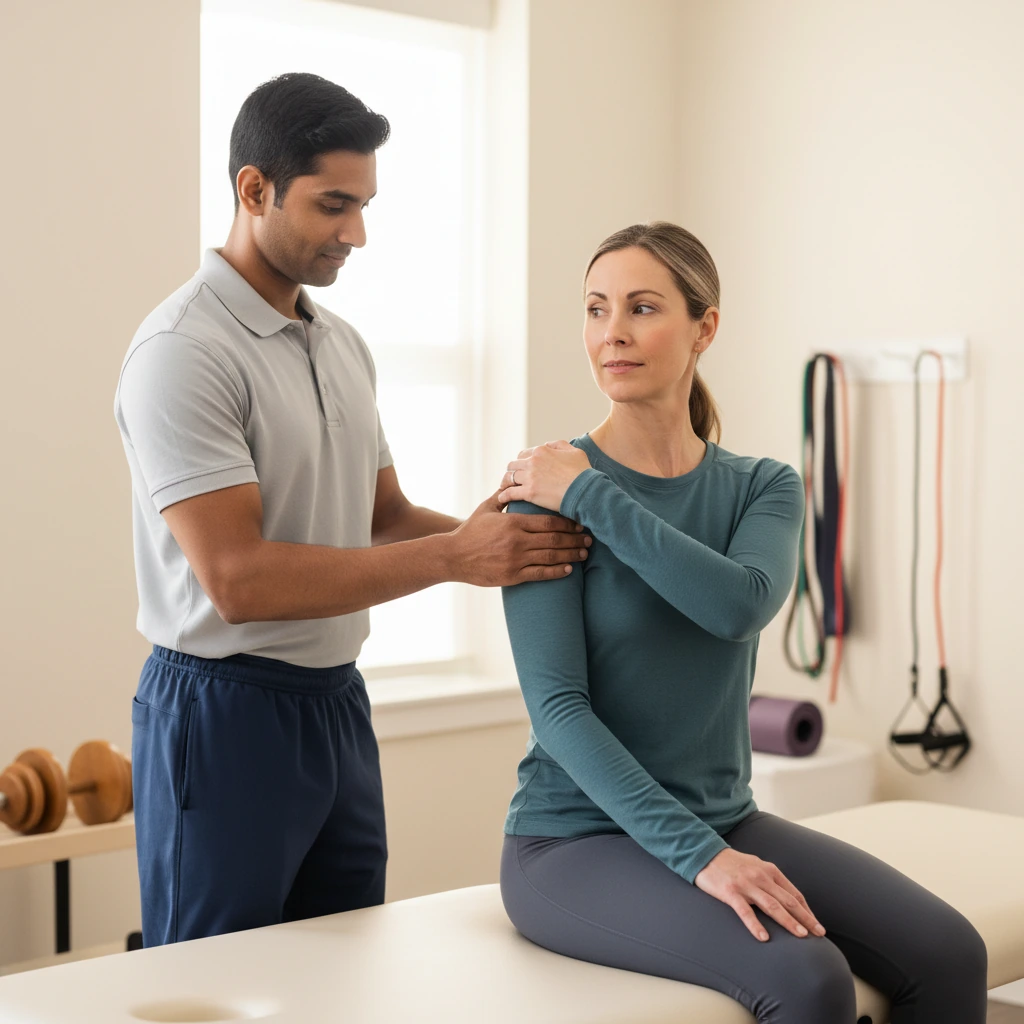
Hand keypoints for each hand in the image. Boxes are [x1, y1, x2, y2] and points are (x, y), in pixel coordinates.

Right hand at [447, 489, 590, 585]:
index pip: (548, 521)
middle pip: (554, 538)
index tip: (580, 522)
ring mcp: (516, 559)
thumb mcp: (486, 509)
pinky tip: (569, 569)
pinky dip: (557, 571)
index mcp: (513, 522)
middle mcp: (517, 541)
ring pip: (551, 556)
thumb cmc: (470, 531)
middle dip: (574, 538)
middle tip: (590, 538)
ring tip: (584, 553)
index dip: (568, 522)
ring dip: (571, 554)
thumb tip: (512, 478)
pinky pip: (540, 574)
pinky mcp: (513, 576)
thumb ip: (503, 495)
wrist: (453, 556)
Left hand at [499, 440, 592, 512]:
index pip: (524, 454)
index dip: (522, 462)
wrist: (585, 490)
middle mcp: (533, 462)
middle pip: (513, 465)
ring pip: (509, 477)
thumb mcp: (574, 451)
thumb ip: (559, 445)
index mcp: (542, 451)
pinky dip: (504, 495)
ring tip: (504, 487)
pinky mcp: (529, 492)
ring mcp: (530, 477)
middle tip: (510, 478)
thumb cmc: (583, 472)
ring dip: (505, 482)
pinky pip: (510, 492)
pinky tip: (502, 499)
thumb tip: (547, 445)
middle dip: (512, 471)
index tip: (521, 468)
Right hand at [695, 848, 826, 942]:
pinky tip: (763, 937)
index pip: (794, 893)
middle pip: (788, 900)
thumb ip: (770, 880)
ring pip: (772, 905)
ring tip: (800, 936)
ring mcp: (745, 884)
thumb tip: (787, 899)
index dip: (807, 910)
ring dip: (788, 921)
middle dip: (805, 918)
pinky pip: (745, 911)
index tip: (816, 925)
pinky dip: (755, 924)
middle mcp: (760, 876)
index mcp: (769, 870)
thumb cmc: (732, 863)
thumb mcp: (755, 866)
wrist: (704, 853)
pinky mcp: (730, 892)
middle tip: (819, 934)